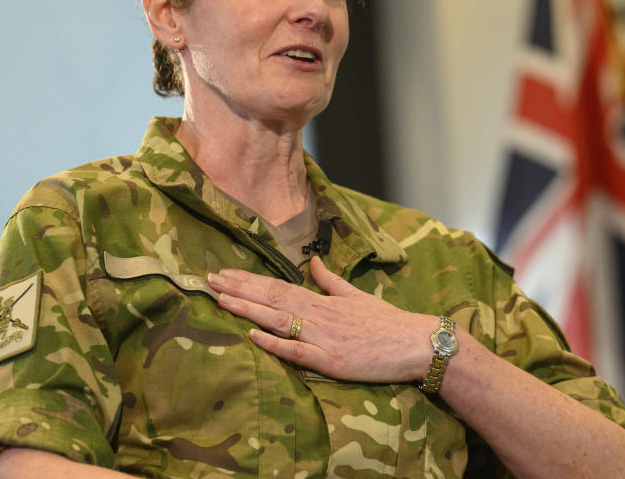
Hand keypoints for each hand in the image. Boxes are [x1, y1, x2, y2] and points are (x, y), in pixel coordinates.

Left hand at [207, 257, 435, 382]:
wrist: (414, 343)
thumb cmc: (387, 322)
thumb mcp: (358, 295)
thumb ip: (331, 281)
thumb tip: (314, 262)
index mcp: (323, 301)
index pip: (279, 286)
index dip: (250, 279)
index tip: (225, 272)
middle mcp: (319, 316)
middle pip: (272, 298)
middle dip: (240, 289)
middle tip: (210, 279)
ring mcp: (323, 338)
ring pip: (278, 320)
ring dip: (248, 309)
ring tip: (221, 299)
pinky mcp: (331, 362)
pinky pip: (296, 352)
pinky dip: (273, 343)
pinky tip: (251, 335)